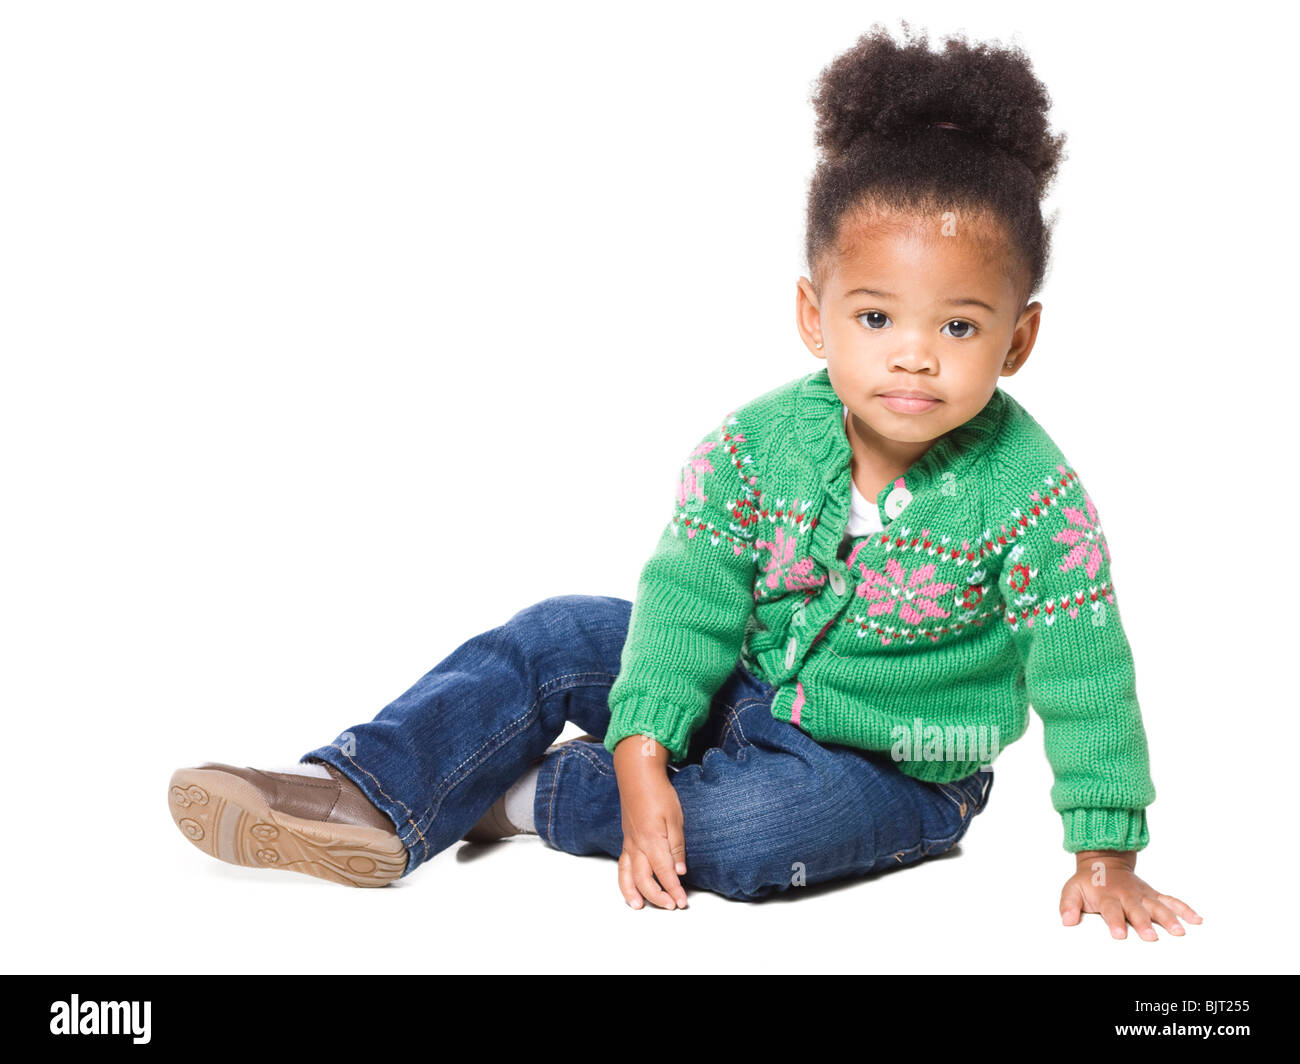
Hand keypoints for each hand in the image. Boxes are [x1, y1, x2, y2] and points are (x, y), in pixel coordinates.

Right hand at [612, 735, 688, 909]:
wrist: (637, 775)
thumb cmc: (658, 793)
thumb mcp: (675, 818)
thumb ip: (677, 846)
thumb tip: (680, 871)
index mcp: (652, 840)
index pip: (664, 872)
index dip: (674, 889)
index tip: (682, 902)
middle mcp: (637, 845)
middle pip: (644, 878)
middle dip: (657, 896)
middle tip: (671, 905)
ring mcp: (629, 843)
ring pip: (627, 874)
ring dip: (632, 893)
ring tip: (638, 906)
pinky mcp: (626, 840)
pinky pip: (622, 865)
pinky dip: (624, 880)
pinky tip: (629, 886)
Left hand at [1060, 849, 1202, 939]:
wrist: (1104, 861)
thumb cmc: (1089, 881)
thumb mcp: (1072, 889)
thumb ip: (1068, 905)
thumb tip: (1066, 920)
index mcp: (1107, 896)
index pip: (1111, 910)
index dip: (1114, 922)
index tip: (1119, 934)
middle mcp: (1128, 896)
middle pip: (1136, 911)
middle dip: (1144, 923)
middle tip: (1151, 937)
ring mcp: (1143, 895)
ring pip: (1158, 907)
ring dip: (1169, 918)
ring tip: (1179, 931)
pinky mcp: (1154, 895)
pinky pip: (1172, 901)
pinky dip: (1185, 909)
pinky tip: (1197, 920)